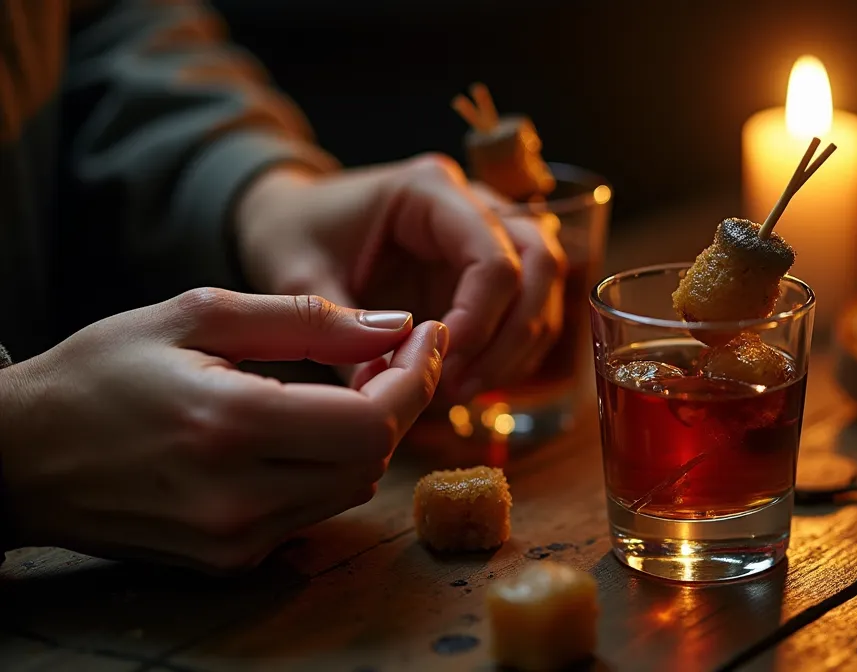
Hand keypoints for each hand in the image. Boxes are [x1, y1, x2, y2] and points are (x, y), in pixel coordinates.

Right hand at [0, 288, 446, 572]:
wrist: (18, 455)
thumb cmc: (101, 371)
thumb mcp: (197, 315)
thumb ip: (308, 321)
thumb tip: (396, 324)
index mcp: (231, 425)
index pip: (373, 422)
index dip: (415, 376)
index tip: (426, 333)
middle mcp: (238, 497)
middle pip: (374, 460)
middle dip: (400, 401)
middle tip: (396, 353)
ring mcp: (234, 540)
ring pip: (350, 489)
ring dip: (368, 436)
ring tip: (354, 385)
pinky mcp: (228, 561)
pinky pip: (311, 513)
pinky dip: (328, 468)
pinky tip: (307, 431)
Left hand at [234, 155, 566, 402]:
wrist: (291, 220)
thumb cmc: (293, 234)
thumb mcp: (300, 277)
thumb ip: (342, 328)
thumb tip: (387, 385)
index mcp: (430, 190)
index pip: (493, 255)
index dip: (481, 320)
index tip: (441, 367)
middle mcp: (473, 202)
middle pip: (541, 263)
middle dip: (512, 335)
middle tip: (461, 386)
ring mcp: (488, 231)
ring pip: (545, 285)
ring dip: (518, 346)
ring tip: (461, 390)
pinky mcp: (487, 267)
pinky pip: (527, 307)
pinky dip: (512, 348)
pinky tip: (469, 380)